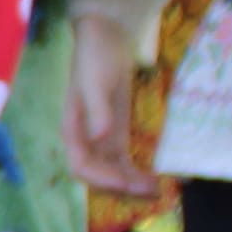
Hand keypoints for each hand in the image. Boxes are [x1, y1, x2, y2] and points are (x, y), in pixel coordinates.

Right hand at [65, 8, 169, 208]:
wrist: (105, 39)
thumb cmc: (94, 58)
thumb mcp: (95, 83)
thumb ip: (97, 111)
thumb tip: (98, 137)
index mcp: (72, 131)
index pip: (82, 166)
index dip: (103, 179)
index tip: (127, 183)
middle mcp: (84, 141)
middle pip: (98, 177)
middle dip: (122, 189)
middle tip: (152, 192)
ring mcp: (100, 140)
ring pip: (113, 173)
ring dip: (132, 186)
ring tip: (159, 191)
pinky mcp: (115, 135)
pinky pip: (123, 163)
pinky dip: (137, 174)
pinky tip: (156, 179)